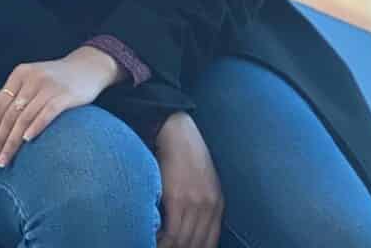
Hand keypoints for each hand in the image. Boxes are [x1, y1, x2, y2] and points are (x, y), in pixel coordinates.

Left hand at [0, 48, 119, 168]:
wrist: (89, 67)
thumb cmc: (54, 80)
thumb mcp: (27, 82)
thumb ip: (3, 99)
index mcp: (20, 73)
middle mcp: (33, 77)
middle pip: (9, 115)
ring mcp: (49, 85)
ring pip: (24, 118)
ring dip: (12, 143)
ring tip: (5, 160)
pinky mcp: (65, 94)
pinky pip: (47, 113)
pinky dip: (35, 127)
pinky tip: (27, 140)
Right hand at [154, 111, 223, 247]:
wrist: (177, 133)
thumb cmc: (185, 158)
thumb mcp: (202, 183)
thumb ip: (200, 208)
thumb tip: (189, 234)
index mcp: (217, 203)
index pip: (210, 243)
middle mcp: (209, 206)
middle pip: (196, 246)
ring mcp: (195, 203)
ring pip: (183, 243)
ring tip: (157, 245)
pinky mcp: (178, 199)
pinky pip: (171, 235)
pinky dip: (161, 243)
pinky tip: (153, 240)